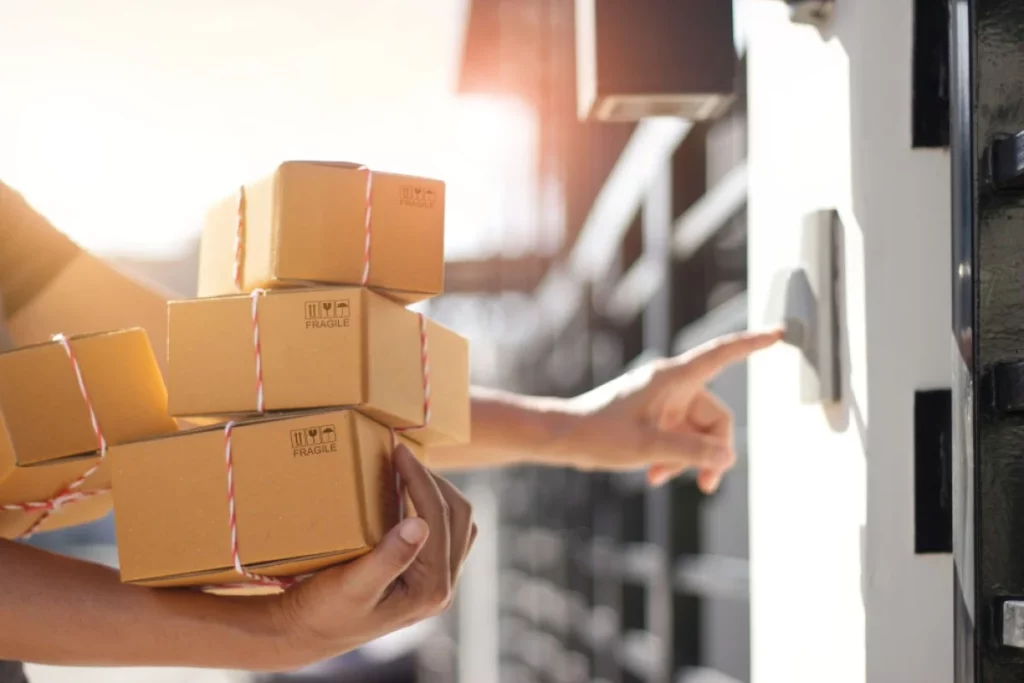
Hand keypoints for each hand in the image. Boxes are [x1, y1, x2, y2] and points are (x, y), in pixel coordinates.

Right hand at [271, 445, 476, 667]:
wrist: (308, 633)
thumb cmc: (324, 610)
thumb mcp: (352, 585)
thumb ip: (388, 557)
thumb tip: (420, 524)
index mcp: (430, 589)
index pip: (438, 518)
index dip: (420, 479)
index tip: (398, 451)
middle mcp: (442, 588)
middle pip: (459, 516)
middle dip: (433, 480)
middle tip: (402, 457)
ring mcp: (438, 583)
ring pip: (459, 524)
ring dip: (438, 493)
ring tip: (407, 472)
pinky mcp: (427, 578)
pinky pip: (446, 534)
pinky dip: (432, 508)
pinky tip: (406, 498)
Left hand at [554, 329, 782, 492]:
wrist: (561, 437)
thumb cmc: (599, 435)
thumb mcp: (649, 447)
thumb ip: (692, 452)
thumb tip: (727, 457)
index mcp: (672, 378)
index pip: (721, 354)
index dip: (752, 344)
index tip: (779, 332)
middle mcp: (671, 385)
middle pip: (715, 415)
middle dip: (712, 450)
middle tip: (704, 485)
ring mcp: (662, 401)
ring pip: (697, 431)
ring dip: (688, 458)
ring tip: (661, 478)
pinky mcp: (653, 415)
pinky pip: (679, 435)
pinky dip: (673, 456)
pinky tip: (654, 476)